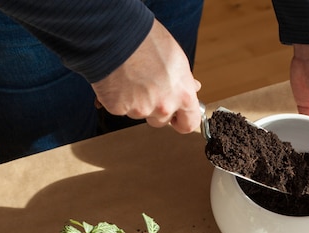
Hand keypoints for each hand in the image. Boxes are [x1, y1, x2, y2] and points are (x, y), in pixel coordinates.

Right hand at [91, 19, 200, 133]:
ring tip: (132, 76)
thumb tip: (192, 88)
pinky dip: (118, 97)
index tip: (178, 118)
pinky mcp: (118, 108)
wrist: (115, 33)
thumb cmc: (146, 40)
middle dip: (156, 108)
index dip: (182, 120)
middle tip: (148, 86)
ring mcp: (140, 109)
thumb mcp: (176, 58)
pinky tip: (119, 79)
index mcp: (183, 95)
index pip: (189, 123)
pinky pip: (120, 108)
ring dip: (136, 102)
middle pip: (162, 120)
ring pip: (140, 114)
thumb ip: (183, 80)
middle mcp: (163, 106)